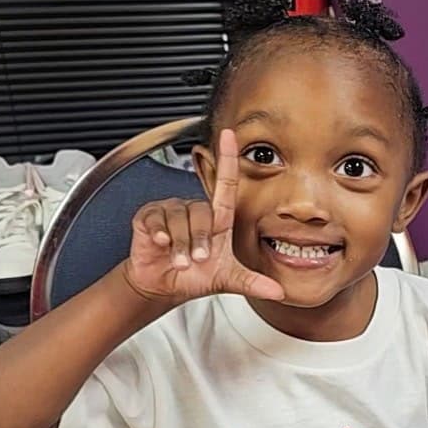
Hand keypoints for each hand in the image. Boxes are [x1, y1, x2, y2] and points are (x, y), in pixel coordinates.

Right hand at [124, 129, 283, 306]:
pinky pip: (157, 222)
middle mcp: (196, 210)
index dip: (228, 157)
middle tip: (197, 260)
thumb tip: (278, 292)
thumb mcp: (226, 279)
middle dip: (200, 242)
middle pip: (202, 215)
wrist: (163, 284)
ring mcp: (171, 210)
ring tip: (180, 260)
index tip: (230, 134)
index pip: (226, 182)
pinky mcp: (149, 216)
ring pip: (179, 221)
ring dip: (180, 247)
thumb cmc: (195, 276)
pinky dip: (160, 237)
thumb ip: (252, 283)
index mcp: (217, 218)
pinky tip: (160, 245)